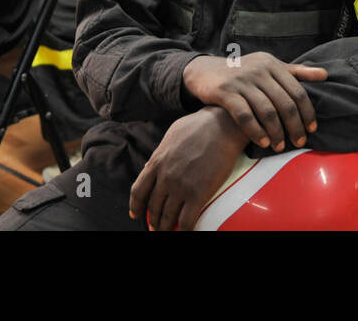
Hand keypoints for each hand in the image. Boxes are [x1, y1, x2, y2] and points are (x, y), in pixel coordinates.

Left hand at [129, 106, 248, 231]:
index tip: (136, 214)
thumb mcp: (171, 134)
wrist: (222, 126)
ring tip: (166, 231)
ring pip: (167, 217)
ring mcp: (181, 187)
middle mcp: (165, 177)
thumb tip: (151, 164)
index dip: (135, 206)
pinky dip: (183, 230)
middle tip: (156, 227)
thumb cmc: (199, 125)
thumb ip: (160, 152)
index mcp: (157, 161)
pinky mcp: (198, 194)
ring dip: (165, 227)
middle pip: (153, 207)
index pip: (138, 191)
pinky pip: (186, 221)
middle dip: (153, 220)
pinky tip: (185, 232)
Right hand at [182, 52, 326, 151]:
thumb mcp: (269, 66)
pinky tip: (262, 143)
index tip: (312, 129)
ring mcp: (241, 81)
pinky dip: (256, 131)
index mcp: (272, 64)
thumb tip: (325, 74)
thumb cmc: (244, 72)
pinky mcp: (225, 92)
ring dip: (276, 133)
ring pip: (266, 111)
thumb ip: (296, 72)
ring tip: (280, 146)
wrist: (205, 71)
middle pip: (284, 103)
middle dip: (294, 126)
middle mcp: (259, 71)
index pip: (297, 90)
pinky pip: (244, 115)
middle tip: (299, 142)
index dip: (307, 112)